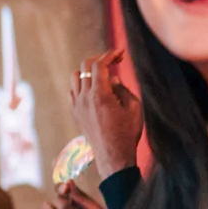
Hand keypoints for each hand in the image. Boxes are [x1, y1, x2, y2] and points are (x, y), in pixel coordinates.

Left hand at [72, 46, 142, 178]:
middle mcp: (84, 98)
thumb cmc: (127, 132)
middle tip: (115, 60)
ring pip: (76, 76)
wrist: (113, 156)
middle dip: (101, 59)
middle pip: (85, 66)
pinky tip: (96, 87)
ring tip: (105, 73)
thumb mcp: (133, 107)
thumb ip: (122, 88)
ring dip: (89, 70)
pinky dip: (82, 83)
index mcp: (99, 95)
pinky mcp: (75, 112)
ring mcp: (76, 105)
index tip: (120, 52)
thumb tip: (112, 78)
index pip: (99, 65)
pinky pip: (73, 90)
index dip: (110, 55)